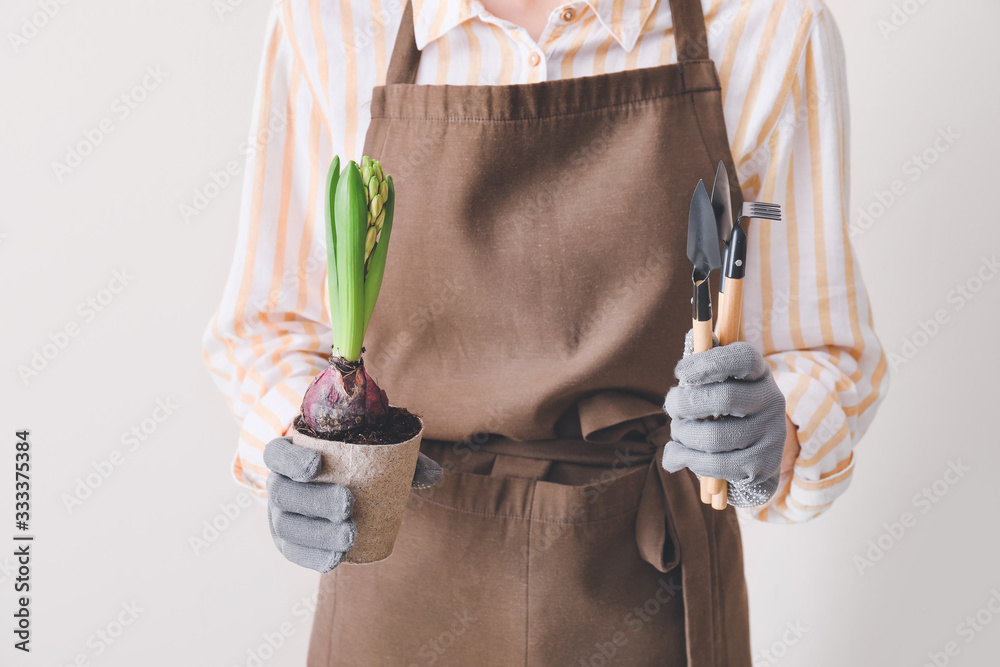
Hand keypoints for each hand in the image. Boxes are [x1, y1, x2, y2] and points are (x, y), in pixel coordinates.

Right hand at [263, 436, 442, 571]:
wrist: (330, 486)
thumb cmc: (351, 461)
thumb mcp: (370, 451)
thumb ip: (399, 457)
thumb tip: (434, 474)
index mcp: (289, 454)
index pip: (277, 453)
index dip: (291, 459)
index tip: (317, 464)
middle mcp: (277, 484)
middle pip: (283, 493)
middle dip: (314, 500)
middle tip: (347, 504)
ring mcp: (279, 515)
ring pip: (287, 525)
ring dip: (317, 533)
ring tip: (349, 536)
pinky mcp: (288, 541)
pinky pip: (294, 552)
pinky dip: (313, 557)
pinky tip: (335, 560)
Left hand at [660, 335, 785, 507]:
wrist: (757, 455)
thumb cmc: (727, 411)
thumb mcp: (721, 384)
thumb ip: (704, 367)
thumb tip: (692, 342)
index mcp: (759, 373)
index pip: (742, 358)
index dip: (708, 362)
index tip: (679, 371)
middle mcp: (771, 401)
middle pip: (722, 398)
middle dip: (684, 403)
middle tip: (671, 405)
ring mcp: (770, 435)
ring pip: (714, 437)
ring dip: (683, 434)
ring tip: (677, 431)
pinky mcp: (762, 465)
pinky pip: (716, 465)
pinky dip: (688, 459)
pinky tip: (678, 454)